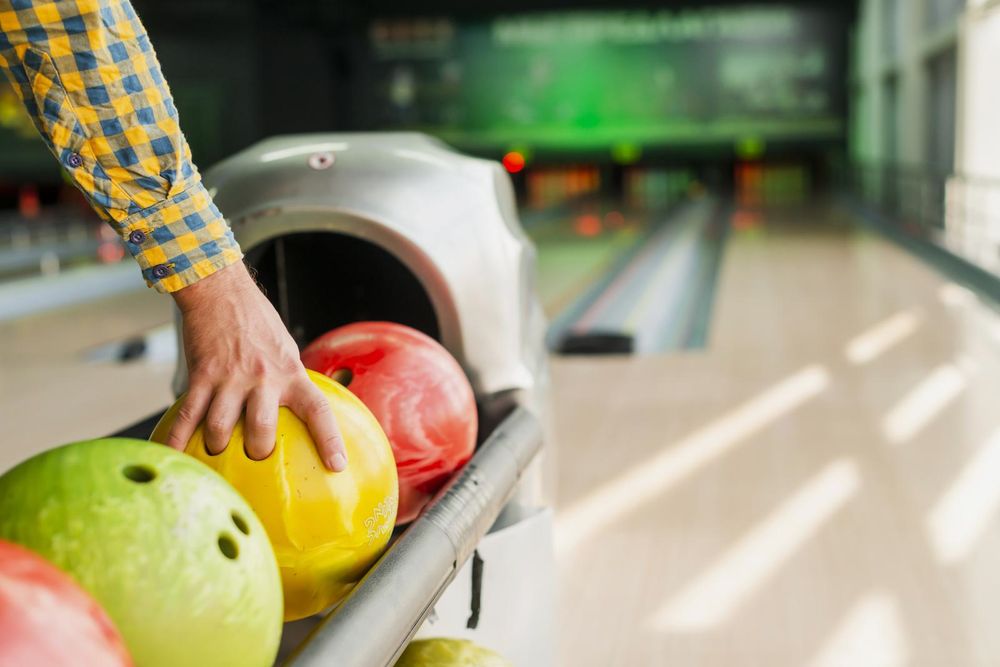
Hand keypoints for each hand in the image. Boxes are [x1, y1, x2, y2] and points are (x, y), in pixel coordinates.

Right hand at [158, 262, 346, 470]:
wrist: (222, 291)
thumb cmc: (257, 322)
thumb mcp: (286, 350)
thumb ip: (289, 380)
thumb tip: (296, 411)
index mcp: (291, 374)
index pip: (318, 410)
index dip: (329, 439)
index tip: (336, 465)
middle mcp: (264, 378)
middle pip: (262, 430)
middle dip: (257, 452)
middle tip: (254, 455)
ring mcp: (231, 378)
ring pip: (221, 428)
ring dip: (216, 446)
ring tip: (216, 448)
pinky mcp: (202, 375)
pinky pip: (188, 415)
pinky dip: (177, 439)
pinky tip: (171, 454)